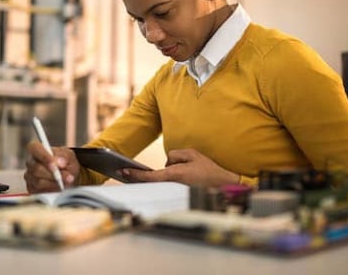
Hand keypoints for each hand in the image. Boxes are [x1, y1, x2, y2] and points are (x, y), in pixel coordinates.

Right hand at [24, 141, 79, 192]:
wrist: (68, 174)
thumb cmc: (66, 162)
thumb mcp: (69, 156)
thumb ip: (65, 157)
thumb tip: (61, 162)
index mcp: (37, 149)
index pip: (34, 148)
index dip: (43, 157)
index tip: (54, 164)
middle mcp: (30, 162)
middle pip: (36, 169)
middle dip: (52, 174)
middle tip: (66, 177)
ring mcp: (29, 176)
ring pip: (39, 182)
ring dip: (55, 183)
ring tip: (67, 182)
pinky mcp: (31, 188)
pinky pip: (40, 192)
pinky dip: (52, 190)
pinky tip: (60, 187)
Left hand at [121, 148, 239, 186]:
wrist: (223, 186)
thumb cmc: (209, 171)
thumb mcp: (193, 155)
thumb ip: (176, 155)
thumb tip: (167, 161)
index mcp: (174, 175)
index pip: (150, 176)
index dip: (136, 174)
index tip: (124, 172)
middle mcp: (173, 185)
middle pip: (155, 178)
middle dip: (149, 174)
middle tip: (134, 172)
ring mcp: (176, 190)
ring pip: (164, 178)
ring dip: (167, 174)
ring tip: (182, 171)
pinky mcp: (180, 192)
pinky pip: (170, 182)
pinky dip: (169, 178)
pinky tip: (180, 176)